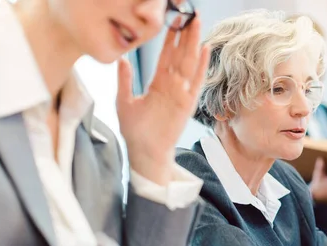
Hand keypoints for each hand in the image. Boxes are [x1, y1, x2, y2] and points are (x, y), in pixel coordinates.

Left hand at [117, 16, 210, 185]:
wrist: (144, 152)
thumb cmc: (135, 130)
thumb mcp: (124, 101)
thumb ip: (124, 80)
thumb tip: (122, 59)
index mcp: (158, 83)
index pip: (166, 54)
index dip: (171, 37)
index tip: (173, 18)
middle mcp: (172, 85)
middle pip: (181, 54)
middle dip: (185, 33)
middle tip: (189, 12)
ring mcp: (181, 93)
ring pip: (189, 62)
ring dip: (193, 42)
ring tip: (196, 22)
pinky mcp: (187, 103)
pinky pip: (196, 81)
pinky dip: (200, 66)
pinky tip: (204, 50)